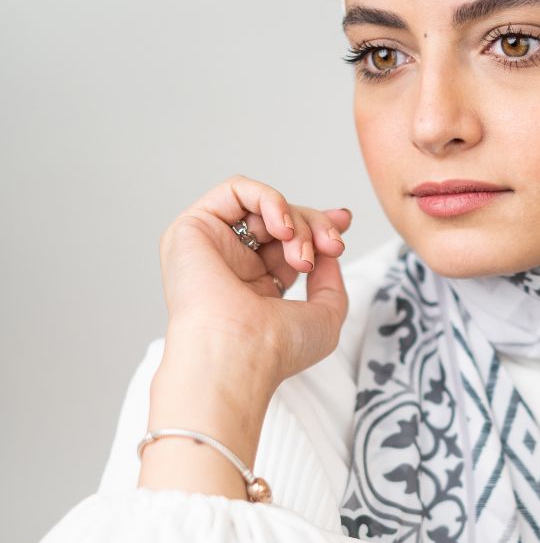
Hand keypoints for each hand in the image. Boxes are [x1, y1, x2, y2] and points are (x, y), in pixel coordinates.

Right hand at [158, 174, 352, 388]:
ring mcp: (212, 245)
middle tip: (331, 248)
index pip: (288, 240)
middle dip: (315, 226)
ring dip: (296, 221)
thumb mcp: (325, 315)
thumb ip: (331, 279)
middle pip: (281, 221)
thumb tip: (326, 249)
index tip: (344, 224)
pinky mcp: (192, 228)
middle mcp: (233, 264)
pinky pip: (235, 189)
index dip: (318, 225)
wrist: (239, 353)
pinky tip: (283, 229)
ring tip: (303, 255)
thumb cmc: (277, 348)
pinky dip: (269, 199)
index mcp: (258, 285)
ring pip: (262, 206)